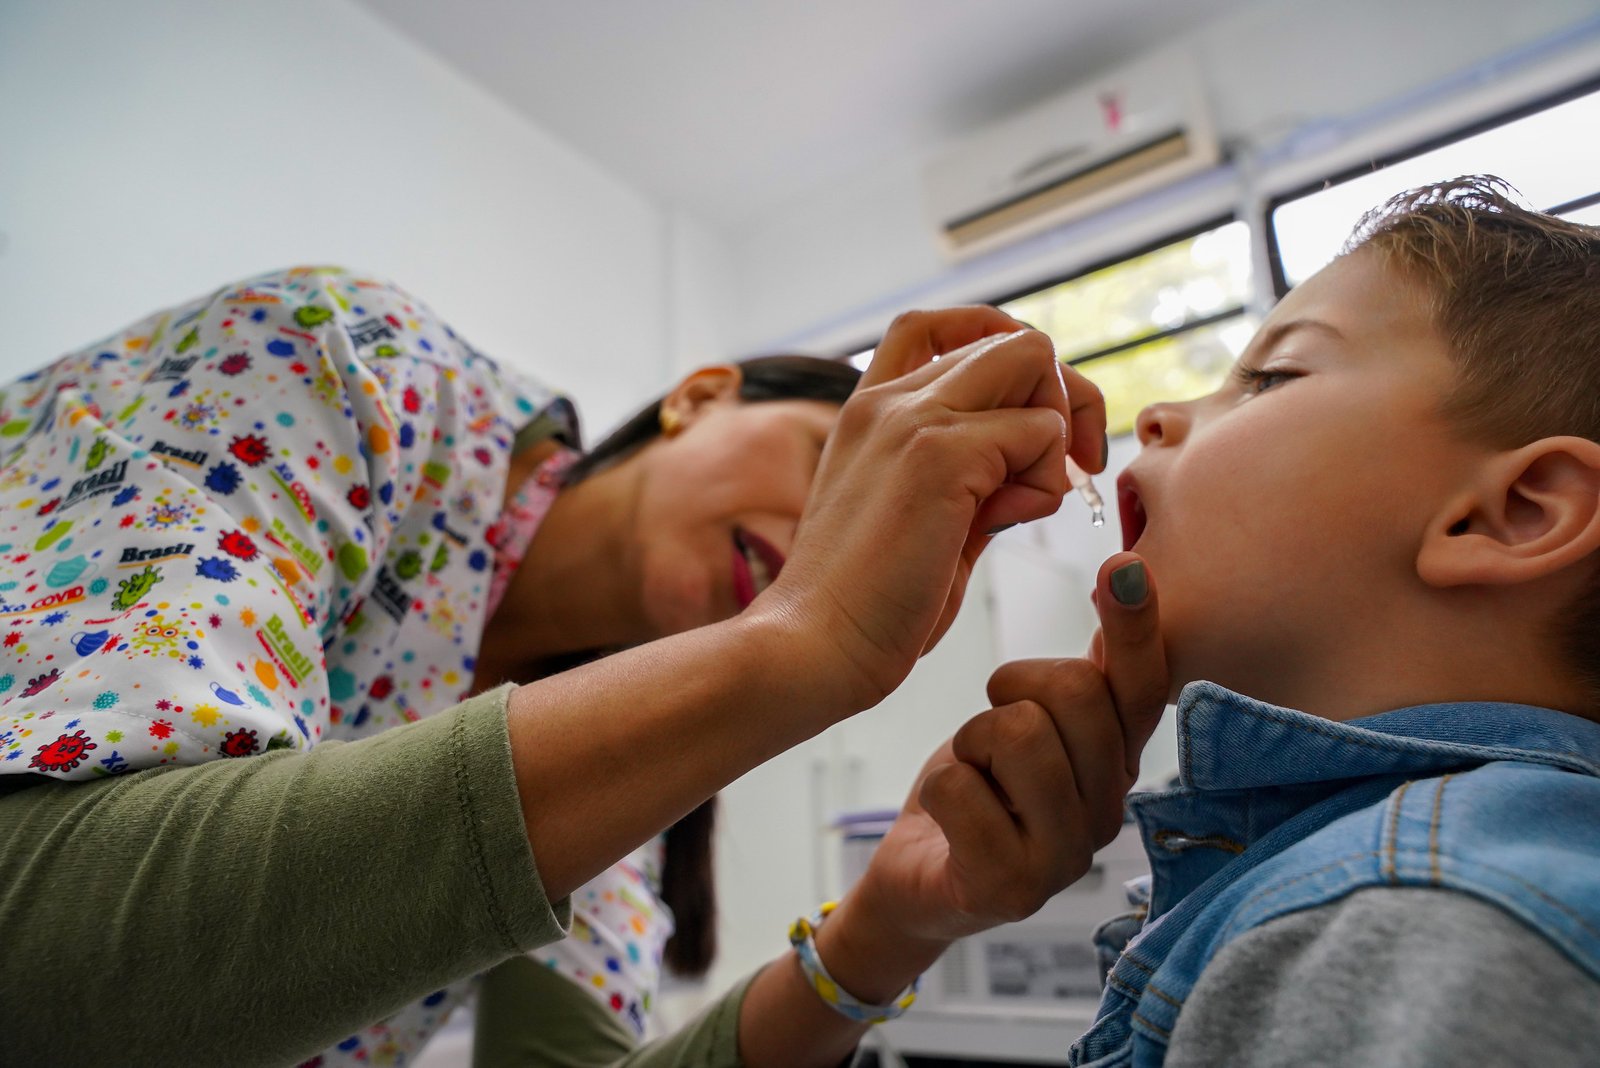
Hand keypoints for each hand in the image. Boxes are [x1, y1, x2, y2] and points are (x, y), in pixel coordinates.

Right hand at [761, 307, 1106, 714]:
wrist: (812, 647)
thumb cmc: (864, 605)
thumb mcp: (923, 518)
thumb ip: (972, 476)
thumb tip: (1039, 457)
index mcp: (872, 411)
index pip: (948, 329)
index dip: (1008, 360)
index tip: (1034, 425)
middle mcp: (890, 399)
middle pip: (1011, 338)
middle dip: (1063, 397)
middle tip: (1065, 470)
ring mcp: (913, 419)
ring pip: (1034, 362)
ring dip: (1053, 437)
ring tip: (1016, 506)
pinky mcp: (940, 454)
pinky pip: (1043, 432)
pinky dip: (1044, 484)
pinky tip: (1000, 526)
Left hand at [825, 553, 1165, 985]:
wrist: (919, 879)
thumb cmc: (977, 791)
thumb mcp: (1029, 724)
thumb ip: (1083, 676)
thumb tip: (1127, 582)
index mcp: (1117, 762)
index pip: (1144, 686)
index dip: (1136, 626)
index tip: (1122, 565)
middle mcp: (1108, 812)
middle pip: (1073, 693)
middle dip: (1009, 691)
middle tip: (988, 729)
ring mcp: (1065, 857)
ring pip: (1017, 734)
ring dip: (970, 743)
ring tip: (973, 776)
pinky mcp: (1013, 888)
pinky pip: (963, 787)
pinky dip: (940, 787)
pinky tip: (950, 819)